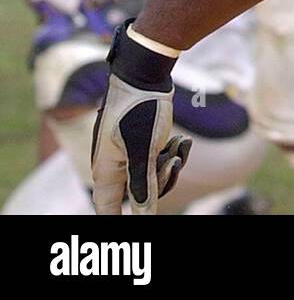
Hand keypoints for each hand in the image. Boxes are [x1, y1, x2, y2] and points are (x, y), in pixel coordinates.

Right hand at [90, 24, 188, 214]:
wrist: (145, 75)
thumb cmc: (140, 109)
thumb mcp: (144, 149)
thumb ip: (143, 184)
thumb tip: (143, 217)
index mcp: (105, 171)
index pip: (107, 209)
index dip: (119, 221)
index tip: (137, 224)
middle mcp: (114, 166)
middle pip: (138, 195)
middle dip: (162, 182)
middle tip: (174, 161)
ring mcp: (128, 154)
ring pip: (152, 177)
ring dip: (171, 165)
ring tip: (181, 146)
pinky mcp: (143, 144)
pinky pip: (159, 161)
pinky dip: (172, 153)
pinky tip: (182, 141)